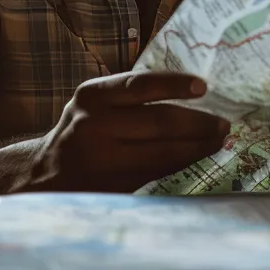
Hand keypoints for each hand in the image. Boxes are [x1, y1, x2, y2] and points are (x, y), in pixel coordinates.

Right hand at [26, 72, 230, 192]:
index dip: (175, 85)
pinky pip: (158, 171)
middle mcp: (95, 125)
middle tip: (224, 123)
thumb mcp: (94, 105)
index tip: (204, 87)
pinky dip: (183, 163)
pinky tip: (199, 156)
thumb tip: (194, 92)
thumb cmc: (83, 132)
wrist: (45, 174)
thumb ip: (129, 97)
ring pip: (163, 152)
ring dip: (198, 146)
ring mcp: (103, 159)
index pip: (140, 85)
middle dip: (198, 124)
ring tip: (219, 140)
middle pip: (159, 121)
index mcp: (92, 96)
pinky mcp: (114, 185)